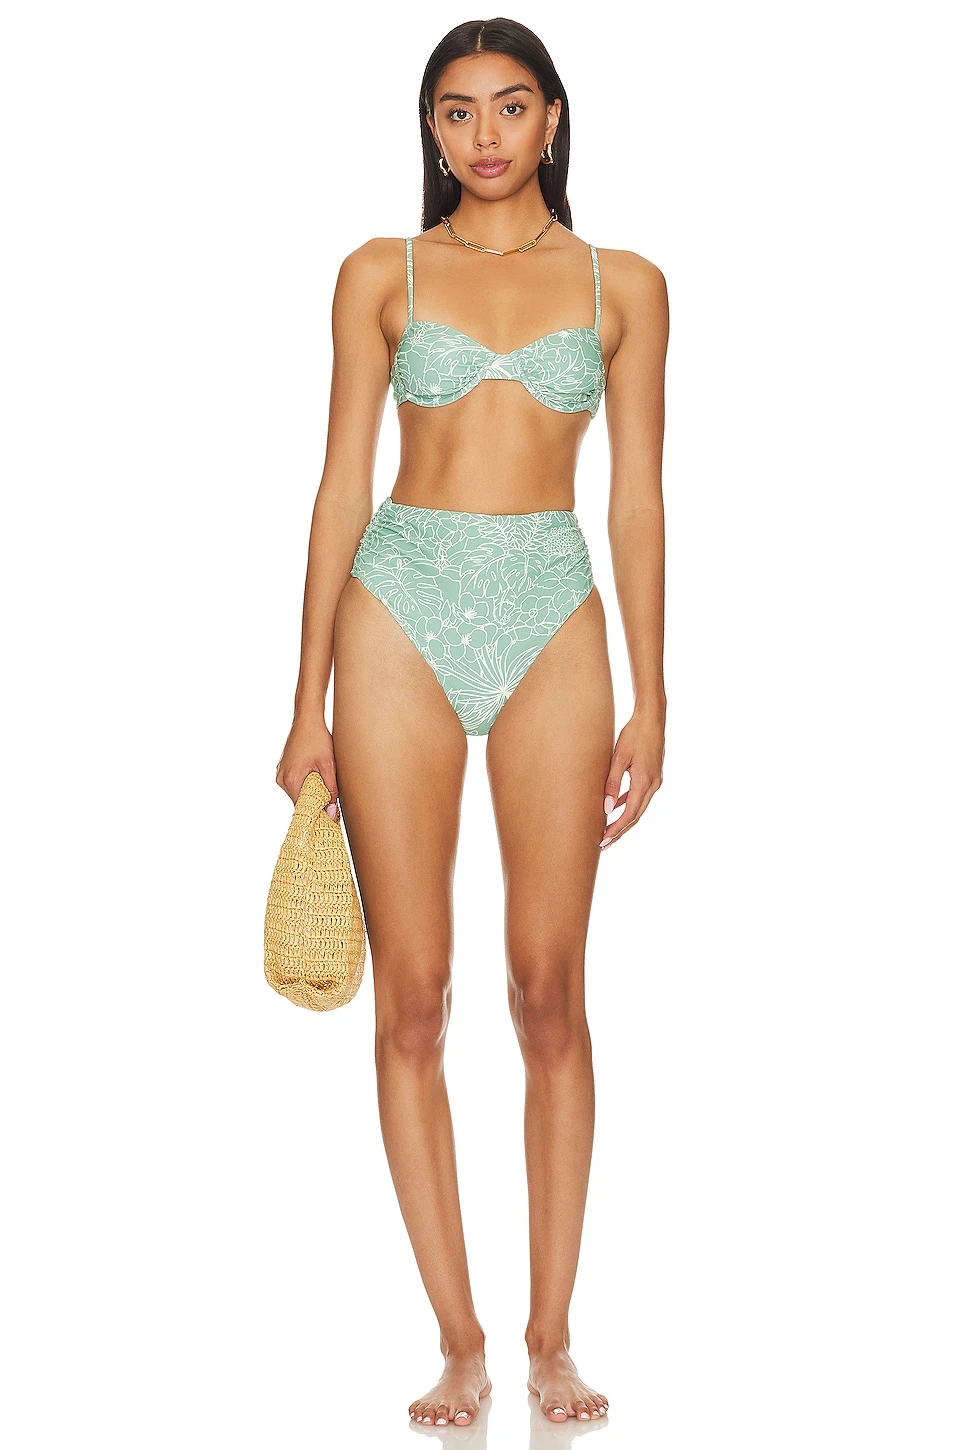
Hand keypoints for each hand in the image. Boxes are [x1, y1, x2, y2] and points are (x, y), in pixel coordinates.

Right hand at [275, 714, 340, 818]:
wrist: (307, 719)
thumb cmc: (318, 739)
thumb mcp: (329, 765)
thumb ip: (331, 789)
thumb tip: (332, 811)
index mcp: (291, 780)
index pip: (302, 808)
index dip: (316, 814)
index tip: (329, 818)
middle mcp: (281, 778)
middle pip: (299, 801)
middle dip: (315, 803)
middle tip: (332, 806)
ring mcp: (280, 773)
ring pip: (297, 792)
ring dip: (311, 793)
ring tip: (326, 789)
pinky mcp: (283, 768)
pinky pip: (295, 784)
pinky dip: (306, 784)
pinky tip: (317, 778)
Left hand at [599, 705, 664, 849]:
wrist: (652, 718)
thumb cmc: (634, 734)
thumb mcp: (619, 758)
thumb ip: (613, 783)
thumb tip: (607, 808)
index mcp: (645, 782)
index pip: (630, 814)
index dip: (616, 829)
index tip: (603, 840)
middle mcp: (654, 785)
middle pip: (635, 815)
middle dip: (620, 831)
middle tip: (603, 844)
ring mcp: (656, 780)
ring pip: (639, 807)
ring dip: (624, 820)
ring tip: (609, 831)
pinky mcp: (653, 775)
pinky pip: (640, 796)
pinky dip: (629, 804)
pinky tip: (617, 806)